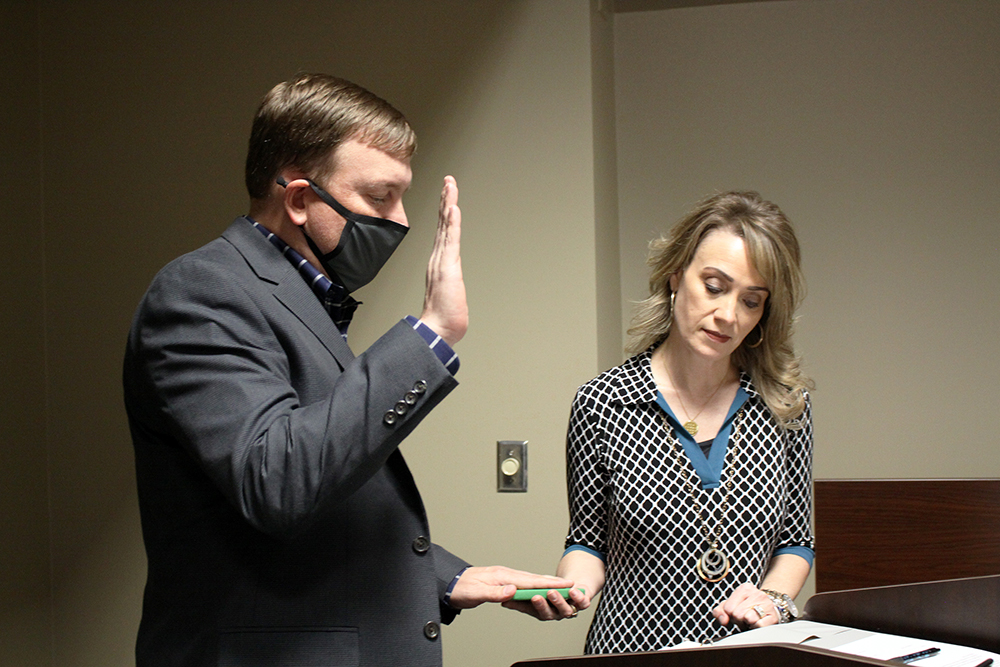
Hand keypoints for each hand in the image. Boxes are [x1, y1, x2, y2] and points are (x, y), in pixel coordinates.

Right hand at [419, 176, 466, 346]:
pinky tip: (452, 207)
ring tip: (450, 185)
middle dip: (446, 200)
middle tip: (448, 180)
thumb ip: (449, 289)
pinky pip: (450, 240)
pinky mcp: (447, 267)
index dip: (445, 213)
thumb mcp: (449, 297)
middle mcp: (438, 259)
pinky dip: (451, 222)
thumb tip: (451, 292)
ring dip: (448, 204)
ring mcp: (441, 261)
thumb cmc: (443, 319)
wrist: (437, 331)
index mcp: (439, 264)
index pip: (443, 233)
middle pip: (443, 223)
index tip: (448, 196)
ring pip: (446, 226)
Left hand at [448, 565, 571, 609]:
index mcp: (503, 576)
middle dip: (553, 582)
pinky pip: (523, 584)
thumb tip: (512, 591)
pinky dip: (534, 586)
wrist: (448, 583)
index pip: (531, 581)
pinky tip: (538, 589)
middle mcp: (506, 574)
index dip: (549, 583)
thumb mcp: (475, 593)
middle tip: (570, 585)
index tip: (565, 584)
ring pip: (530, 580)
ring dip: (545, 583)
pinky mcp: (501, 581)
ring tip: (560, 587)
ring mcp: (504, 577)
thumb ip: (494, 592)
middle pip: (534, 578)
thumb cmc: (460, 588)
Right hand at [501, 583, 592, 620]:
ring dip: (558, 600)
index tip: (524, 600)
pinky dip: (578, 597)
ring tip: (552, 591)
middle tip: (536, 596)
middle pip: (550, 613)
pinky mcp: (582, 603)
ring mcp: (570, 609)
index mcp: (544, 613)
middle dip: (542, 605)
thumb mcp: (533, 594)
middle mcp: (557, 614)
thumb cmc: (550, 593)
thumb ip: (520, 599)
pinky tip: (573, 589)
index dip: (531, 607)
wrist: (572, 588)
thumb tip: (504, 600)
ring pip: (565, 609)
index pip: (536, 612)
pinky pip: (582, 602)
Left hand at [712, 583, 778, 629]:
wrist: (769, 610)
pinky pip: (759, 625)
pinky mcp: (773, 616)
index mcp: (744, 588)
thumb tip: (723, 620)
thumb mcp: (731, 606)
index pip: (728, 608)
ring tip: (752, 620)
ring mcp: (767, 604)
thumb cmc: (748, 609)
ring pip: (748, 619)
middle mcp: (757, 593)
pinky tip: (759, 623)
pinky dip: (757, 627)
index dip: (731, 615)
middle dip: (739, 620)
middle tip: (745, 618)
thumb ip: (720, 611)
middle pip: (737, 614)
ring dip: (748, 624)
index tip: (738, 613)